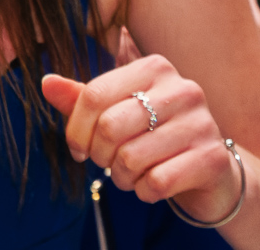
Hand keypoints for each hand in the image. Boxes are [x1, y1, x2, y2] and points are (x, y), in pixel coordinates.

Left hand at [41, 33, 242, 216]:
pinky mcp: (212, 158)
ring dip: (122, 177)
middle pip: (109, 127)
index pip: (94, 95)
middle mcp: (182, 88)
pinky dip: (144, 192)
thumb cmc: (154, 136)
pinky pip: (156, 182)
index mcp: (154, 67)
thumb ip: (82, 98)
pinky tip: (152, 184)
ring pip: (131, 158)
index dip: (76, 129)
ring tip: (132, 173)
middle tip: (109, 162)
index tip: (79, 148)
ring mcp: (201, 122)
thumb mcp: (117, 112)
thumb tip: (46, 82)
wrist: (210, 171)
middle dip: (100, 155)